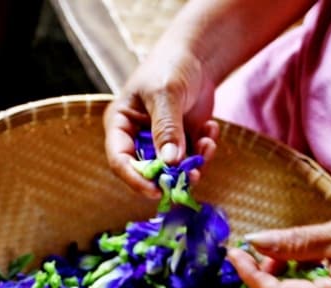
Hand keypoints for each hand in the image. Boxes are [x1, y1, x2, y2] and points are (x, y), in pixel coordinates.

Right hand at [103, 39, 218, 198]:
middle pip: (147, 171)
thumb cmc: (170, 67)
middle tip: (192, 175)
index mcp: (121, 125)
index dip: (135, 178)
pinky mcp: (182, 143)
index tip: (156, 190)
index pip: (119, 160)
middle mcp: (137, 138)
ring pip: (172, 170)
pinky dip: (204, 152)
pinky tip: (211, 130)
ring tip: (208, 144)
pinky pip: (191, 160)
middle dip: (170, 175)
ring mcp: (160, 143)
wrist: (197, 54)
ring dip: (193, 164)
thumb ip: (166, 129)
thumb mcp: (165, 95)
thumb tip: (170, 163)